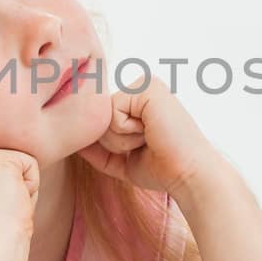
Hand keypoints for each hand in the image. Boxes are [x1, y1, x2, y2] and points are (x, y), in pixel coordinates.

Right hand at [0, 147, 40, 260]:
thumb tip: (2, 190)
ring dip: (21, 189)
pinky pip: (30, 164)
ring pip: (18, 165)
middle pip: (7, 169)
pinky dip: (32, 186)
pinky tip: (15, 202)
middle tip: (1, 215)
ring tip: (7, 209)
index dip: (2, 200)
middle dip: (12, 191)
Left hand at [77, 70, 221, 197]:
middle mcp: (142, 88)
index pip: (101, 118)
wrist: (188, 175)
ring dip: (121, 138)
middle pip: (98, 115)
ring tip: (149, 139)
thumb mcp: (122, 159)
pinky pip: (112, 112)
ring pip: (103, 114)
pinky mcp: (147, 88)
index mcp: (138, 101)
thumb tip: (73, 143)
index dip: (112, 142)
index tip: (142, 148)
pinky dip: (126, 131)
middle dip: (114, 141)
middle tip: (146, 144)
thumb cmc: (162, 169)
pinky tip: (149, 133)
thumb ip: (98, 149)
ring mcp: (145, 85)